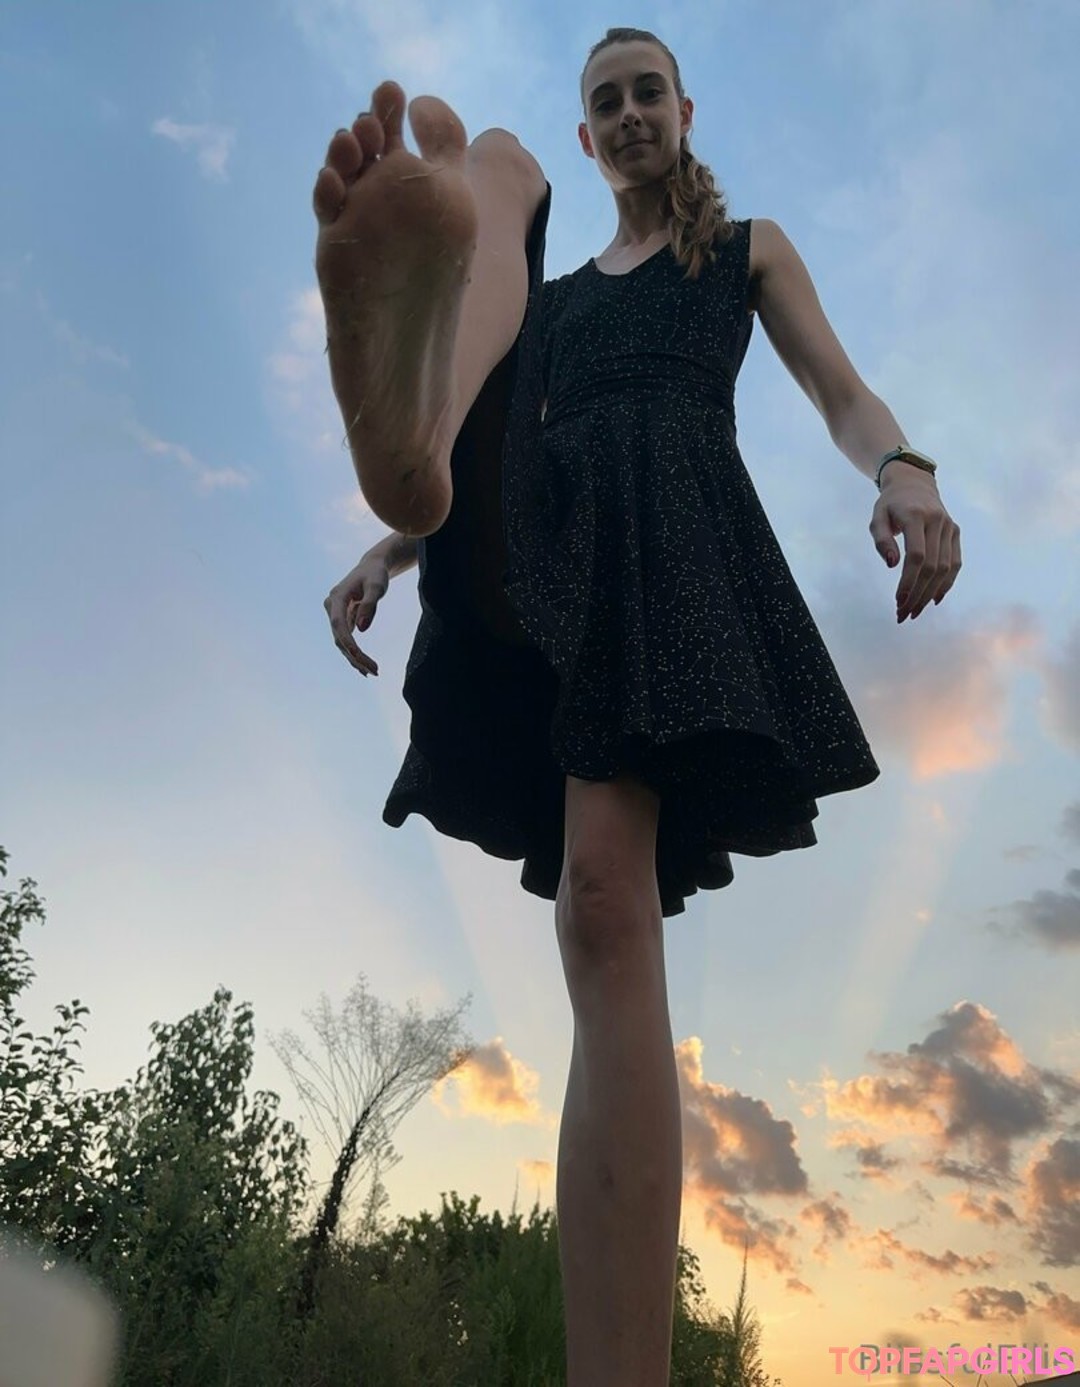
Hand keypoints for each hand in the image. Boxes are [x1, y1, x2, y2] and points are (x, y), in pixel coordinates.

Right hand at [324, 555, 390, 675]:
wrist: (372, 567)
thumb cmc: (375, 574)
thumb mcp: (376, 586)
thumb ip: (370, 605)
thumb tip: (362, 630)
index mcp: (336, 597)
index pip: (338, 624)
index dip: (348, 642)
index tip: (360, 657)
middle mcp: (331, 607)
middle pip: (339, 637)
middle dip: (355, 656)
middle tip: (374, 670)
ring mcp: (335, 614)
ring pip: (341, 642)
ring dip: (355, 658)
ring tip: (372, 672)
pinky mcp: (342, 620)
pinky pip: (346, 640)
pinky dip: (355, 654)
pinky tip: (365, 667)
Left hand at [869, 470, 961, 622]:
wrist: (914, 484)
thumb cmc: (890, 504)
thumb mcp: (877, 517)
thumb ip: (881, 540)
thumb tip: (892, 565)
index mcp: (916, 516)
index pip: (916, 556)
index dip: (909, 581)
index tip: (898, 601)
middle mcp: (938, 521)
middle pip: (932, 566)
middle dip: (918, 594)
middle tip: (904, 613)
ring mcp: (950, 527)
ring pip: (946, 568)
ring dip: (930, 594)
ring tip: (915, 611)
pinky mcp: (956, 532)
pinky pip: (956, 563)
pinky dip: (947, 584)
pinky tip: (934, 599)